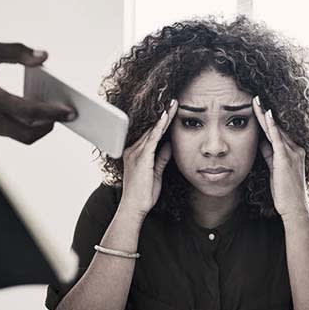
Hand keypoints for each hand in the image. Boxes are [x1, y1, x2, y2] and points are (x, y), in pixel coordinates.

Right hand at [0, 32, 76, 143]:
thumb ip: (16, 51)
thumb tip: (43, 56)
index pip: (28, 111)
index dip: (52, 113)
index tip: (69, 111)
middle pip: (28, 134)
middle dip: (50, 126)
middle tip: (63, 114)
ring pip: (19, 136)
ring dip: (38, 127)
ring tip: (50, 111)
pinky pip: (8, 133)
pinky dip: (23, 125)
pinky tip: (32, 111)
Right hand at [117, 100, 177, 217]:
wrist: (134, 207)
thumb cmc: (143, 194)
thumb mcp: (156, 173)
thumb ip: (161, 158)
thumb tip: (169, 145)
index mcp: (136, 154)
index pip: (151, 134)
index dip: (161, 122)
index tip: (171, 111)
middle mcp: (133, 150)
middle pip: (151, 129)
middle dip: (164, 115)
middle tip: (174, 102)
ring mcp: (136, 153)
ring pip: (152, 131)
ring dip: (163, 117)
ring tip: (173, 105)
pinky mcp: (141, 158)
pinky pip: (152, 139)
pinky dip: (159, 128)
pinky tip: (166, 118)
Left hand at [252, 96, 308, 217]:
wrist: (294, 208)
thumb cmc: (285, 192)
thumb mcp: (275, 170)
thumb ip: (270, 155)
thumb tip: (262, 143)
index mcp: (293, 152)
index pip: (277, 132)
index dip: (267, 120)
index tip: (258, 108)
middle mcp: (295, 149)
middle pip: (277, 127)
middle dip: (265, 113)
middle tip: (255, 98)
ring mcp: (292, 153)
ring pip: (276, 130)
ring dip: (265, 115)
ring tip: (256, 102)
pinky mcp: (286, 158)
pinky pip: (277, 138)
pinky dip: (272, 126)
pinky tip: (266, 115)